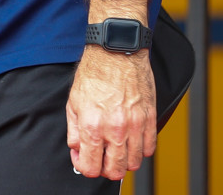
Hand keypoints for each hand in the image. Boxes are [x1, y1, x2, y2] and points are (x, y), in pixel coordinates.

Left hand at [66, 46, 157, 179]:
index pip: (91, 167)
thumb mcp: (73, 102)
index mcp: (93, 126)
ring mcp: (135, 125)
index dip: (84, 166)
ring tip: (117, 149)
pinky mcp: (149, 118)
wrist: (116, 51)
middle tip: (101, 157)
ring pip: (134, 163)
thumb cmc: (95, 71)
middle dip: (105, 169)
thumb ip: (74, 130)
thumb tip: (77, 148)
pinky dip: (141, 150)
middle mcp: (115, 129)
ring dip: (124, 161)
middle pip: (115, 171)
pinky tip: (132, 141)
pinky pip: (150, 147)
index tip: (83, 158)